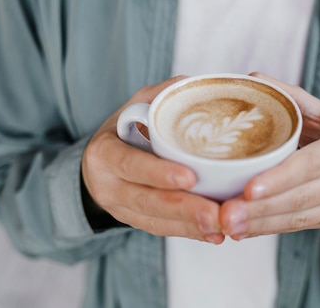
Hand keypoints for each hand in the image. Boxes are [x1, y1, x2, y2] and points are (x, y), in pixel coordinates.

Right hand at [82, 76, 224, 243]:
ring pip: (156, 222)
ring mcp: (120, 208)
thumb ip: (162, 94)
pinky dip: (188, 233)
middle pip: (147, 201)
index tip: (190, 177)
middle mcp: (109, 185)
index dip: (158, 173)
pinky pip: (161, 231)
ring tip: (220, 226)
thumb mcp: (135, 104)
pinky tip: (213, 235)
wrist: (99, 162)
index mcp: (105, 153)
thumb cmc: (124, 127)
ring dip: (190, 226)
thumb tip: (194, 84)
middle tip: (215, 212)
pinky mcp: (135, 221)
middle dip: (183, 209)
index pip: (130, 165)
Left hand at [220, 73, 319, 239]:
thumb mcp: (317, 108)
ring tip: (226, 224)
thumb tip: (250, 78)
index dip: (280, 178)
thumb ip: (286, 94)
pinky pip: (295, 228)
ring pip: (297, 218)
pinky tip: (240, 231)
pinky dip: (266, 229)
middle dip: (261, 208)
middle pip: (301, 198)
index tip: (248, 188)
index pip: (310, 164)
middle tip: (226, 213)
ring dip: (259, 223)